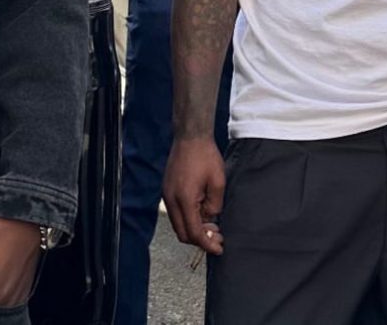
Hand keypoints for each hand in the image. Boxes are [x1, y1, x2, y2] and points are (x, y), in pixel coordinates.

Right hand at [163, 136, 225, 255]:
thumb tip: (211, 219)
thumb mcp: (218, 182)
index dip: (207, 244)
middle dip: (200, 239)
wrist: (190, 137)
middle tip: (218, 237)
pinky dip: (188, 218)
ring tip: (213, 225)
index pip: (194, 232)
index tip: (219, 249)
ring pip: (178, 224)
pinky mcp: (167, 190)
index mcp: (184, 199)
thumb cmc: (205, 156)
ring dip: (194, 229)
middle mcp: (171, 200)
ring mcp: (167, 195)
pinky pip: (176, 213)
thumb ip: (214, 205)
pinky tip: (202, 213)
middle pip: (182, 233)